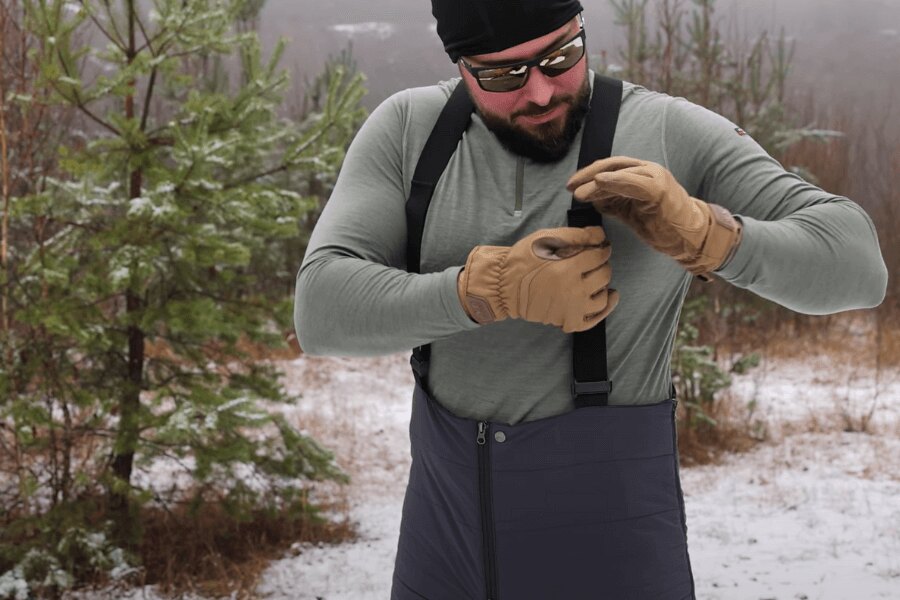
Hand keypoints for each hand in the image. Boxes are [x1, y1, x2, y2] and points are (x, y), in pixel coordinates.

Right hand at [457, 226, 618, 332]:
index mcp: (568, 267)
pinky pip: (594, 319)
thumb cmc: (523, 260)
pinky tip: (609, 297)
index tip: (600, 248)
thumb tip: (601, 236)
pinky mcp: (567, 320)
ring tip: (595, 279)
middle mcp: (572, 290)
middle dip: (602, 265)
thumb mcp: (547, 238)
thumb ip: (577, 235)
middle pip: (604, 275)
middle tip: (594, 262)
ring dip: (603, 285)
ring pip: (602, 297)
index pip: (600, 256)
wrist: (504, 286)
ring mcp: (571, 308)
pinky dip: (605, 309)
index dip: (602, 249)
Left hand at [566, 156, 741, 277]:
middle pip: (612, 165)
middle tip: (570, 186)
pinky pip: (633, 181)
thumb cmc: (661, 224)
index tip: (571, 185)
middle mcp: (647, 170)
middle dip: (587, 175)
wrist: (690, 236)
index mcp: (640, 174)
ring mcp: (654, 177)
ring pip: (620, 172)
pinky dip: (615, 180)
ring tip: (577, 192)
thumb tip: (591, 198)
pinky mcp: (659, 189)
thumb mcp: (630, 211)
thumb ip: (613, 202)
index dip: (588, 174)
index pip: (610, 168)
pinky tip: (599, 182)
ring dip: (595, 182)